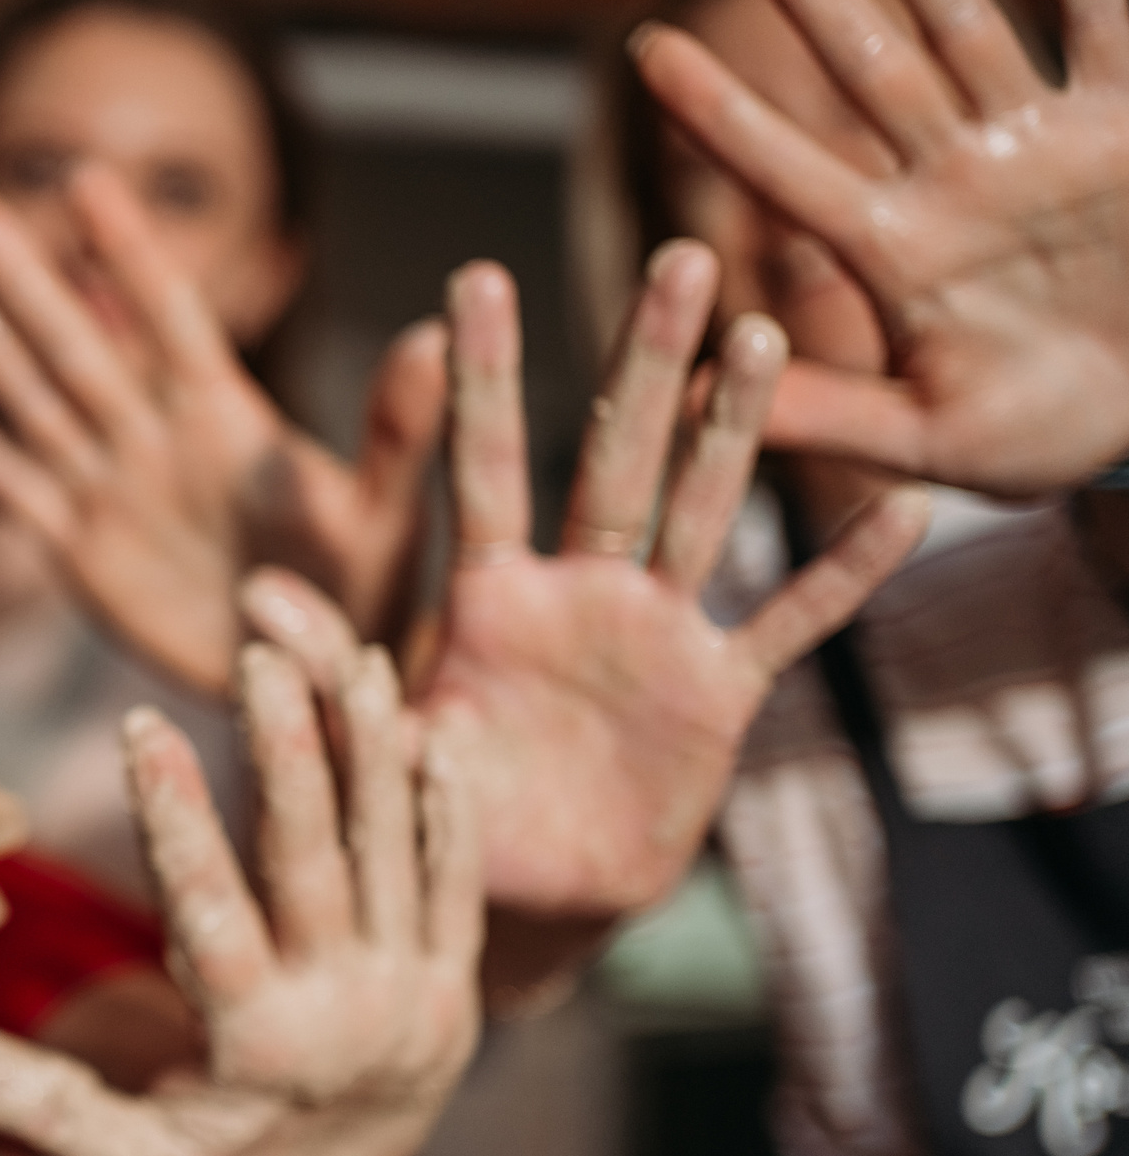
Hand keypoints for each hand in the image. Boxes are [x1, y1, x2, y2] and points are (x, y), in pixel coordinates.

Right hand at [0, 164, 443, 694]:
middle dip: (28, 279)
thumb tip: (442, 332)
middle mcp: (159, 444)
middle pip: (78, 346)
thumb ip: (401, 427)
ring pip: (36, 404)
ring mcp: (115, 497)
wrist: (320, 686)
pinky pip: (20, 494)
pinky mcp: (86, 559)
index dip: (127, 251)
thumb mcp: (389, 512)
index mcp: (226, 421)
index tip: (89, 180)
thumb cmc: (371, 596)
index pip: (167, 318)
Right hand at [0, 641, 481, 1155]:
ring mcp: (414, 996)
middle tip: (264, 657)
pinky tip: (433, 728)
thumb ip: (38, 1107)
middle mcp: (350, 1017)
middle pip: (317, 868)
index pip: (212, 920)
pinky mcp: (454, 981)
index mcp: (262, 1052)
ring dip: (375, 753)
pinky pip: (459, 881)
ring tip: (350, 660)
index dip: (174, 821)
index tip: (139, 727)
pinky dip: (446, 806)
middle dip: (291, 755)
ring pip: (395, 855)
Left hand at [250, 246, 928, 932]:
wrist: (516, 902)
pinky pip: (787, 622)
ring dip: (736, 429)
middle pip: (614, 456)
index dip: (481, 377)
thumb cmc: (434, 814)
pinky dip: (841, 572)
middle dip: (646, 360)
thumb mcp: (375, 741)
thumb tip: (251, 597)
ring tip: (768, 335)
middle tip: (682, 254)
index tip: (477, 275)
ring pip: (702, 510)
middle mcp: (576, 590)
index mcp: (486, 594)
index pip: (481, 466)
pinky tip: (906, 506)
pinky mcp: (715, 694)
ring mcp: (653, 633)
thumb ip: (324, 666)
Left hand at [636, 0, 1128, 495]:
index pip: (784, 168)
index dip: (718, 110)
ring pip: (964, 25)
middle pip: (867, 67)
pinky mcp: (1124, 126)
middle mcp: (954, 181)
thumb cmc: (1035, 435)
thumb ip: (822, 414)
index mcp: (895, 251)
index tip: (644, 49)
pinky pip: (1099, 24)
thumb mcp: (926, 438)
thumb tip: (693, 405)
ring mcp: (1037, 145)